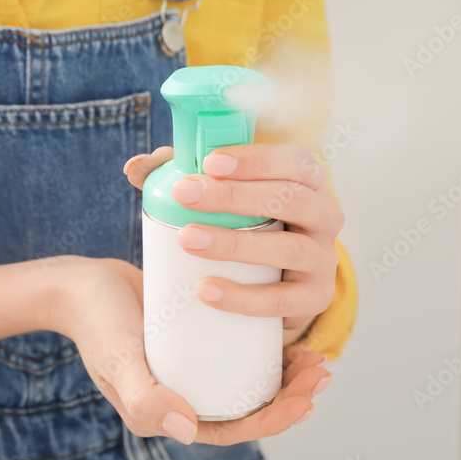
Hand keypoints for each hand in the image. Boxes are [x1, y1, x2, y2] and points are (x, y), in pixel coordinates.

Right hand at [51, 256, 330, 445]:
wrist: (79, 285)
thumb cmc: (97, 324)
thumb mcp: (118, 361)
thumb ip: (144, 399)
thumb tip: (189, 429)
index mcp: (174, 414)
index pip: (237, 427)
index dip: (279, 416)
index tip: (309, 392)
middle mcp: (187, 393)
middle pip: (250, 403)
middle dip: (292, 393)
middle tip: (320, 367)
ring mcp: (193, 366)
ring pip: (247, 376)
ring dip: (284, 371)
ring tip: (313, 351)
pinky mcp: (196, 337)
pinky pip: (236, 347)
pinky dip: (264, 343)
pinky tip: (288, 323)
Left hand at [124, 144, 343, 343]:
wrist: (274, 286)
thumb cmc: (247, 226)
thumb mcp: (224, 197)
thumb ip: (181, 174)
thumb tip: (135, 166)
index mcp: (307, 181)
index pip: (294, 161)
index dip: (256, 159)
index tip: (210, 162)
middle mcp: (325, 215)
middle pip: (291, 199)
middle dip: (236, 195)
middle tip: (185, 195)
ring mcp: (323, 260)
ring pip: (289, 248)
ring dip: (236, 243)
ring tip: (188, 240)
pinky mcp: (315, 298)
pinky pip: (283, 300)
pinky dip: (243, 297)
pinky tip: (206, 289)